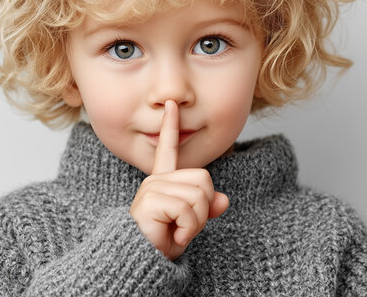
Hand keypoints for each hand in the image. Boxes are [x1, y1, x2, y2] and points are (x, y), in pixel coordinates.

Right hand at [128, 100, 229, 260]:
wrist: (141, 261)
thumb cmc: (161, 243)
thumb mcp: (190, 224)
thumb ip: (207, 209)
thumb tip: (225, 200)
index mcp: (163, 181)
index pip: (168, 148)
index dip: (171, 125)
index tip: (171, 105)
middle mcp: (156, 181)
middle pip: (204, 179)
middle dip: (204, 208)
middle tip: (185, 226)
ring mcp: (152, 189)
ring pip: (199, 197)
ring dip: (196, 222)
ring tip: (177, 231)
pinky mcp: (152, 201)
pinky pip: (188, 210)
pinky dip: (188, 229)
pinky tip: (172, 235)